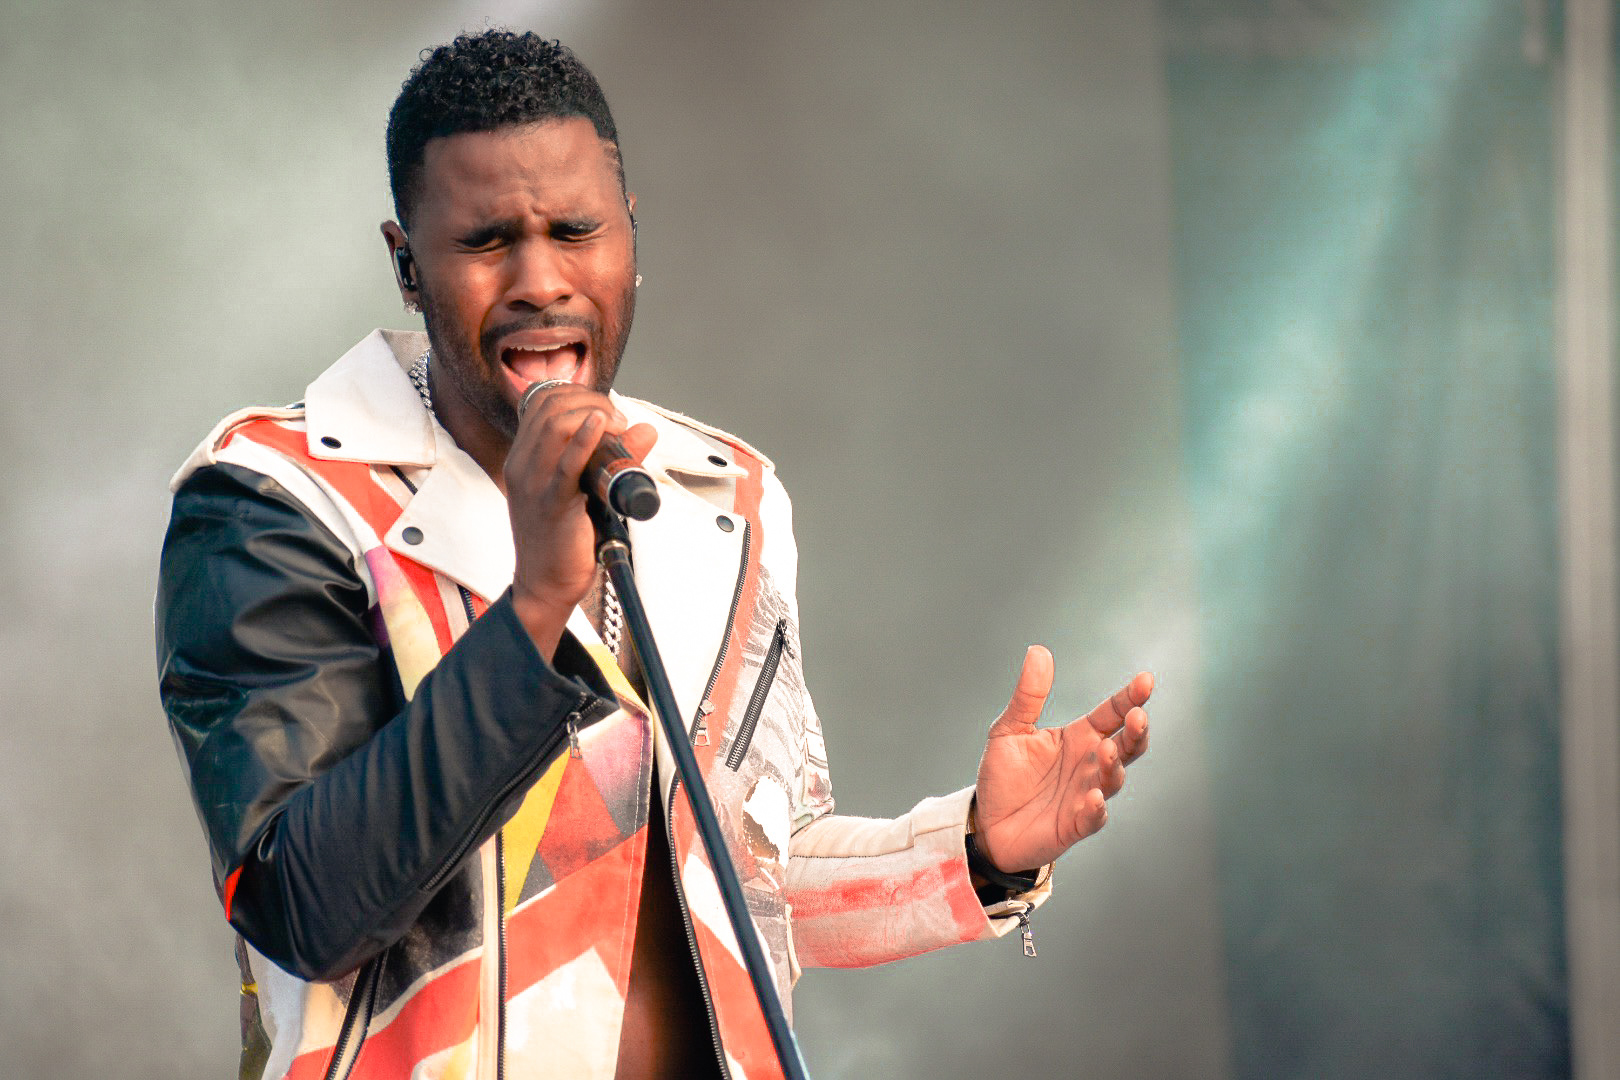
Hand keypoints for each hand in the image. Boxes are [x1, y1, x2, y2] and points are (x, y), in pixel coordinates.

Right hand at [502, 385, 655, 656]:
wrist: (544, 585)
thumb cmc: (563, 539)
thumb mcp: (585, 489)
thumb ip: (612, 457)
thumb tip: (645, 430)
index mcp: (525, 457)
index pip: (543, 400)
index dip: (579, 394)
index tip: (607, 412)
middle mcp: (523, 463)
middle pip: (551, 405)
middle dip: (591, 400)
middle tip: (618, 420)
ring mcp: (534, 482)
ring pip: (555, 424)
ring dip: (594, 414)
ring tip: (617, 428)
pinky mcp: (551, 503)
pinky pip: (566, 463)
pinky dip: (584, 440)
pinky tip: (601, 426)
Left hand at [972, 646, 1150, 873]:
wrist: (987, 823)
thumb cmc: (1004, 775)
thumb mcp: (1009, 729)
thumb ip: (1028, 695)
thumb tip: (1038, 650)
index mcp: (1079, 737)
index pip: (1112, 713)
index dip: (1130, 698)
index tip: (1146, 680)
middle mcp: (1089, 764)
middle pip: (1127, 745)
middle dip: (1137, 731)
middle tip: (1138, 716)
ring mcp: (1086, 795)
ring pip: (1115, 779)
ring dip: (1115, 765)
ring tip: (1108, 749)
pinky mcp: (1074, 825)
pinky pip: (1093, 818)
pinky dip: (1096, 808)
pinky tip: (1095, 798)